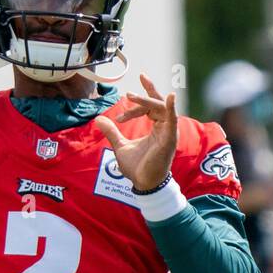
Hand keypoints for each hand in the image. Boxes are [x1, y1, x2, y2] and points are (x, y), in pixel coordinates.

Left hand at [95, 72, 177, 191]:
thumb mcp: (120, 145)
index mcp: (156, 128)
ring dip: (146, 101)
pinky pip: (173, 119)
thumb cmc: (136, 167)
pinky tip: (170, 96)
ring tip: (131, 97)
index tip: (131, 89)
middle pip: (157, 104)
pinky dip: (171, 107)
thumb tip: (99, 119)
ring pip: (160, 108)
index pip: (151, 106)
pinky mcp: (170, 139)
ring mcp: (169, 132)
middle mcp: (165, 128)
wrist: (143, 184)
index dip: (142, 96)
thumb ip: (112, 131)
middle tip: (129, 92)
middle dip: (145, 94)